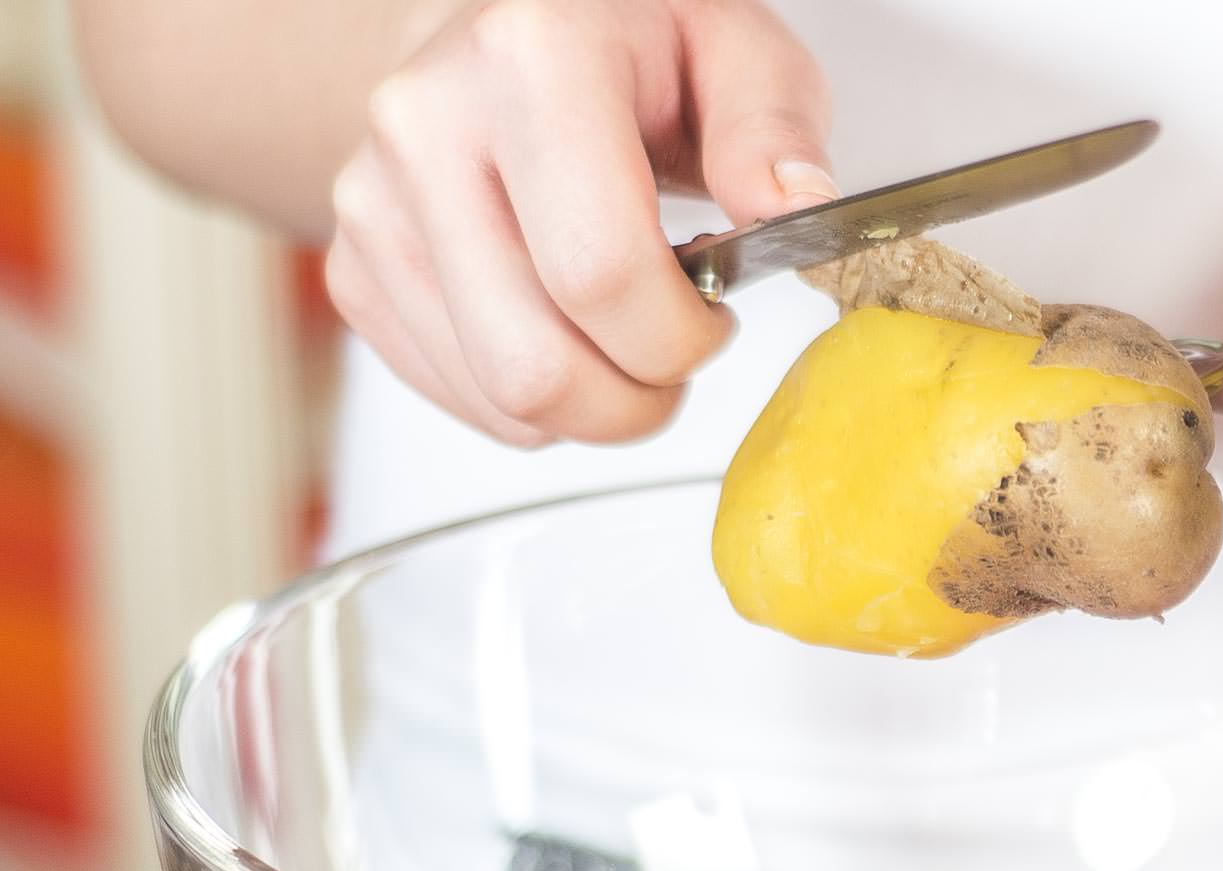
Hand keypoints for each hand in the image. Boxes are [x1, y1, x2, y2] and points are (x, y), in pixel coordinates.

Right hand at [324, 0, 832, 446]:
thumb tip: (794, 204)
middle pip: (536, 366)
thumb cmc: (630, 46)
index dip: (679, 337)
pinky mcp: (356, 267)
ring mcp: (375, 203)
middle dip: (636, 401)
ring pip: (499, 400)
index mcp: (530, 61)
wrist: (503, 31)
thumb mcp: (735, 50)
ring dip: (591, 408)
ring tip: (626, 337)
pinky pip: (459, 398)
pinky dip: (534, 401)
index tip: (716, 316)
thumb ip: (773, 128)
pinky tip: (565, 330)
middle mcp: (428, 126)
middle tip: (675, 352)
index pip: (600, 275)